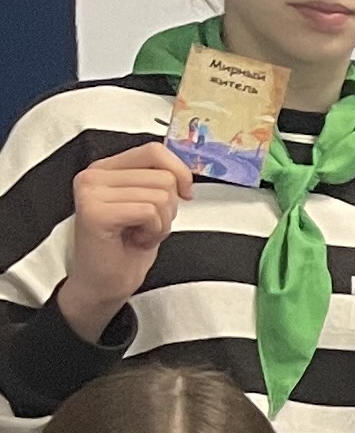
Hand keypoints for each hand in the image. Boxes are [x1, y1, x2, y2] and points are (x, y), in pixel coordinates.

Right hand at [57, 142, 194, 340]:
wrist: (103, 282)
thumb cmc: (125, 247)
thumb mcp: (148, 205)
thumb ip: (158, 180)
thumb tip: (185, 170)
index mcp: (105, 168)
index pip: (154, 150)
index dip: (179, 171)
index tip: (185, 193)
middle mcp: (93, 175)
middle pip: (163, 176)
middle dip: (168, 207)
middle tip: (146, 225)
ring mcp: (91, 191)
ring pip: (160, 195)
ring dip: (160, 222)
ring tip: (138, 233)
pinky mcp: (95, 211)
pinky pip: (149, 211)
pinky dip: (153, 231)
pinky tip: (135, 240)